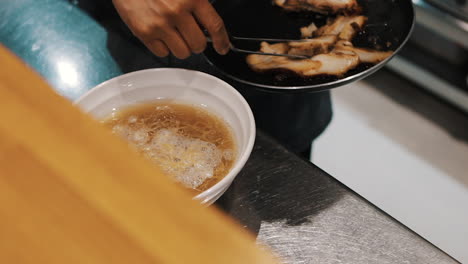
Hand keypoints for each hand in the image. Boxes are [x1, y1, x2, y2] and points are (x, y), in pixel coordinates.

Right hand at [112, 0, 229, 58]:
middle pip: (198, 45)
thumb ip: (198, 2)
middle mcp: (176, 12)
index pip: (215, 26)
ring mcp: (159, 24)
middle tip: (191, 35)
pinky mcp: (144, 32)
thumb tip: (209, 22)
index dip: (222, 41)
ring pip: (182, 53)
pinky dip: (164, 47)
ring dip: (182, 47)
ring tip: (175, 34)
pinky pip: (163, 53)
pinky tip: (161, 34)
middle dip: (197, 42)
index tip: (223, 47)